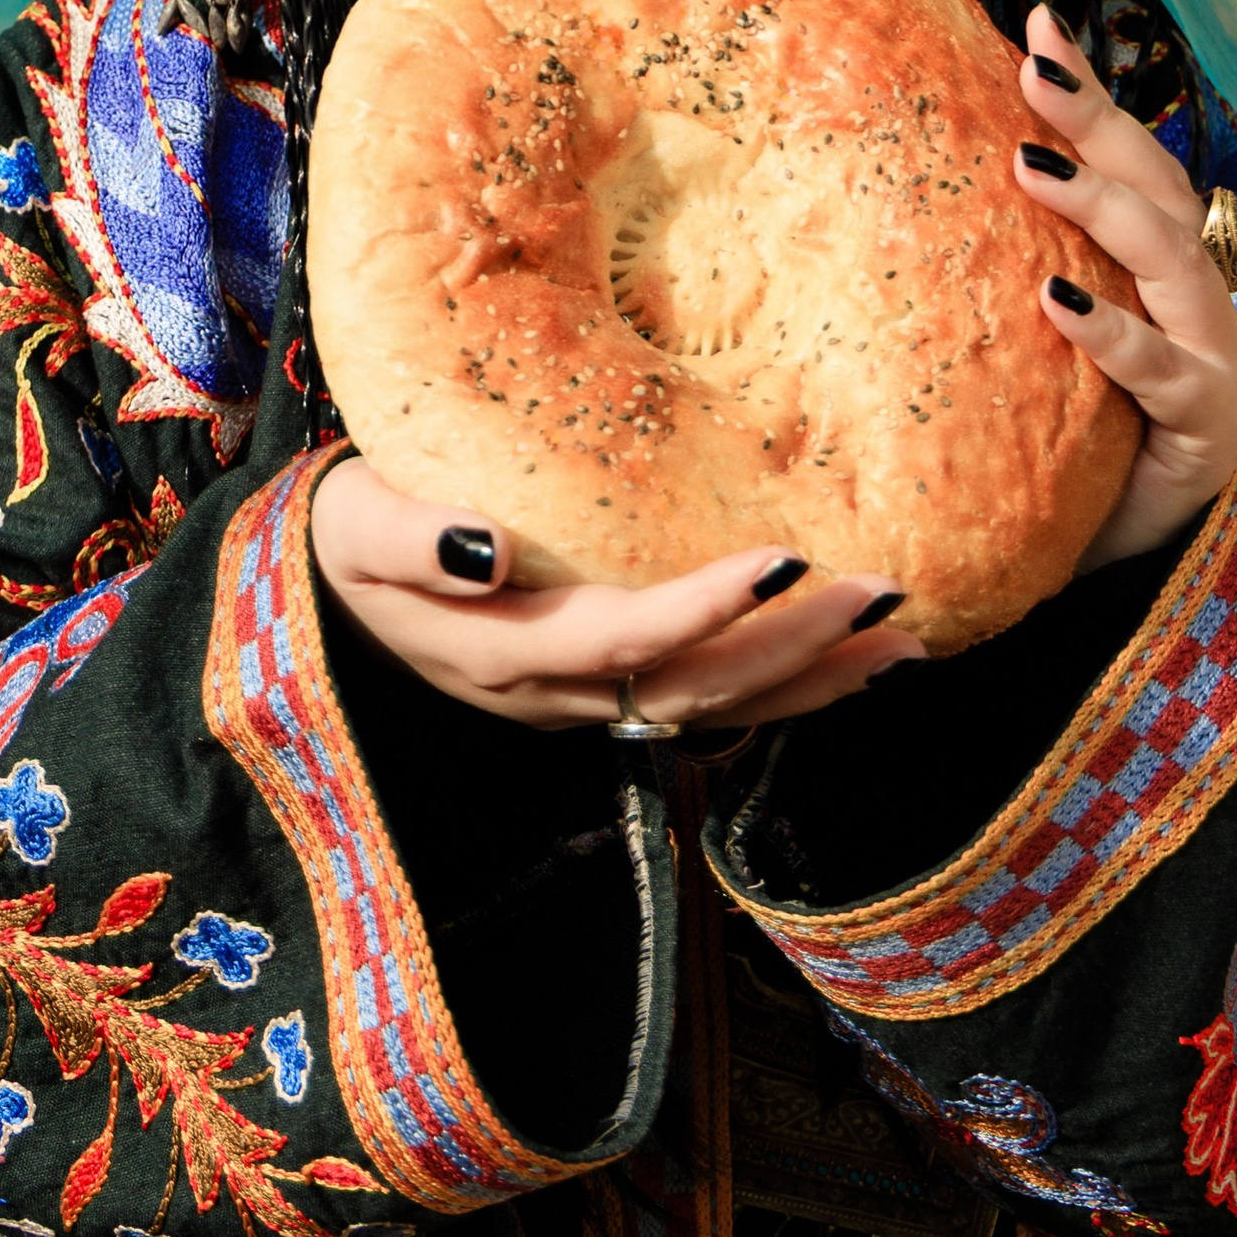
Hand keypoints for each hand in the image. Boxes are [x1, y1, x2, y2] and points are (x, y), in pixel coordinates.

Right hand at [307, 453, 926, 732]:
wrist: (333, 587)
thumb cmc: (350, 535)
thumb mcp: (356, 524)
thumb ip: (412, 538)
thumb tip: (487, 547)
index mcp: (500, 652)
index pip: (623, 636)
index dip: (703, 609)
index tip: (782, 561)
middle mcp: (554, 696)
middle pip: (695, 689)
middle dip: (796, 649)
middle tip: (885, 594)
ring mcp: (583, 706)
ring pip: (716, 712)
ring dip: (813, 683)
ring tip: (902, 643)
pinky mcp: (601, 696)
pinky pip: (708, 707)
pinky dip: (785, 692)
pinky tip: (846, 665)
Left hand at [1016, 3, 1236, 570]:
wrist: (1129, 546)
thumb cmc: (1076, 421)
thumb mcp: (1038, 326)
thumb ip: (1012, 255)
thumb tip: (918, 172)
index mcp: (1153, 258)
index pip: (1128, 153)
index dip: (1091, 88)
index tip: (1039, 18)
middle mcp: (1190, 290)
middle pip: (1155, 182)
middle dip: (1098, 120)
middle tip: (1033, 69)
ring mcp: (1207, 352)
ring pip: (1170, 259)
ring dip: (1104, 207)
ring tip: (1035, 169)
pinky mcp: (1202, 423)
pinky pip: (1161, 369)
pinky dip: (1111, 333)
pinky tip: (1058, 304)